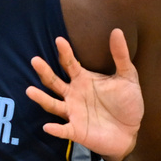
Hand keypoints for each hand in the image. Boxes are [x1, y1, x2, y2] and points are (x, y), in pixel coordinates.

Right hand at [27, 29, 143, 160]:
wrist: (130, 130)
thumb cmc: (126, 101)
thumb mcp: (127, 76)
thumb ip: (120, 55)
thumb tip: (117, 30)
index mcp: (83, 79)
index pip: (70, 63)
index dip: (65, 52)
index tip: (59, 40)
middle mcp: (73, 94)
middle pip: (55, 82)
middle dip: (45, 72)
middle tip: (35, 60)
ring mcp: (73, 113)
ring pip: (53, 104)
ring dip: (42, 98)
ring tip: (30, 90)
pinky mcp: (76, 130)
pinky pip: (64, 130)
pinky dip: (56, 129)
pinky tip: (48, 126)